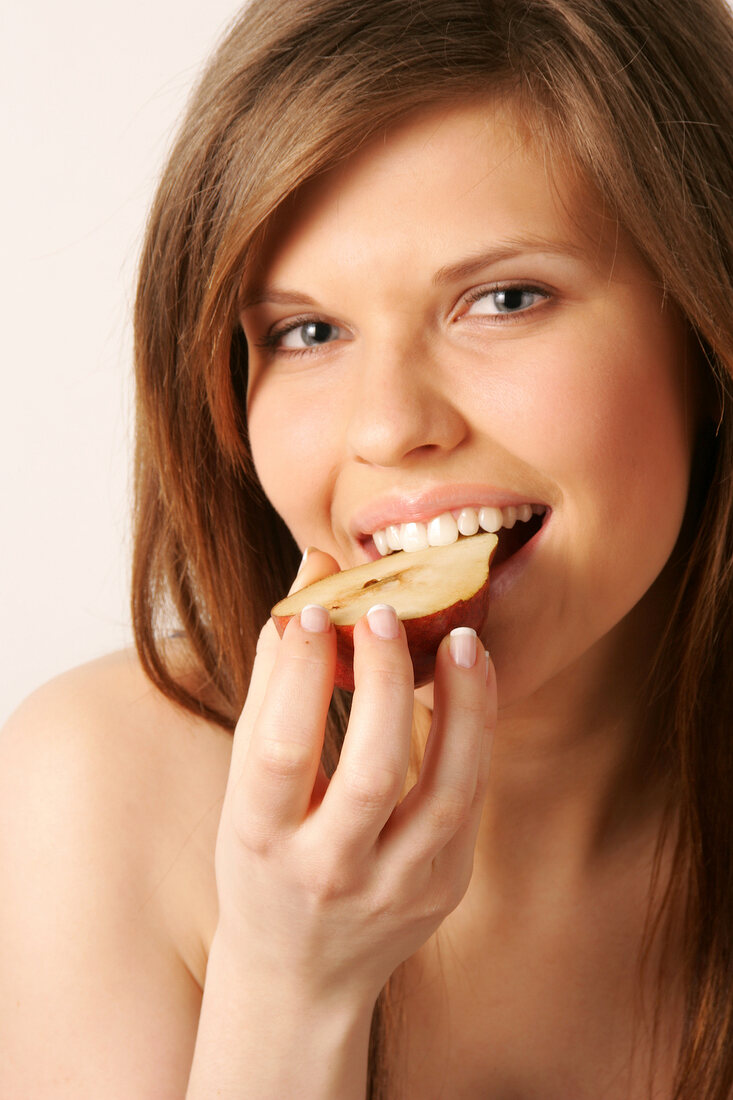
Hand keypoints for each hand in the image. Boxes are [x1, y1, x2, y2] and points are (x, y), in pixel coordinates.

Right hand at [213, 547, 496, 1014]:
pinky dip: (476, 735)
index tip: (317, 608)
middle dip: (384, 682)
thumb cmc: (262, 859)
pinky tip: (474, 681)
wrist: (301, 971)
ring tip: (461, 639)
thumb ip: (274, 687)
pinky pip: (470, 803)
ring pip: (446, 794)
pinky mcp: (444, 888)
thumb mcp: (244, 785)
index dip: (300, 674)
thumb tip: (309, 587)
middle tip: (385, 612)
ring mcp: (396, 889)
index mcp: (261, 842)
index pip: (282, 750)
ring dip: (461, 708)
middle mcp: (329, 873)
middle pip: (373, 772)